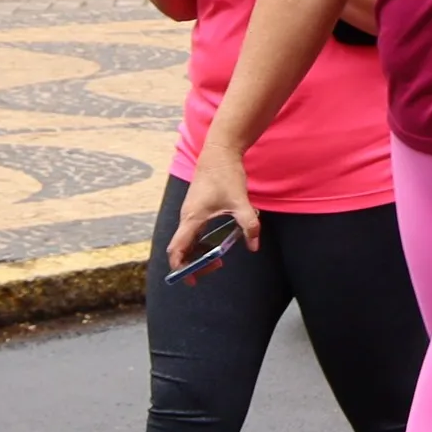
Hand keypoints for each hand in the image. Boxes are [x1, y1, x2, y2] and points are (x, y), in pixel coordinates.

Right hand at [170, 152, 259, 269]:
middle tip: (215, 268)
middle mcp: (187, 218)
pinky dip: (201, 243)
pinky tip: (218, 244)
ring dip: (199, 253)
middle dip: (194, 263)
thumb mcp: (240, 201)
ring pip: (188, 241)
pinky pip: (193, 233)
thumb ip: (249, 224)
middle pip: (182, 249)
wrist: (218, 154)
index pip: (177, 249)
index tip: (190, 278)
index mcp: (192, 218)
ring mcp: (190, 214)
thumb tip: (254, 245)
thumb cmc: (225, 176)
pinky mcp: (196, 210)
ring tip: (218, 259)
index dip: (180, 266)